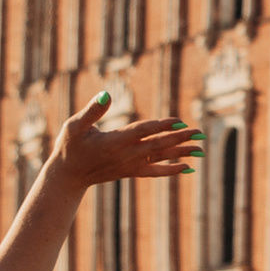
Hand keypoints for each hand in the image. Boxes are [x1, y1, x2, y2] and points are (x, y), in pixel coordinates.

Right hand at [57, 92, 196, 184]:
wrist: (68, 175)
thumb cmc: (69, 146)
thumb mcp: (74, 126)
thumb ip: (92, 110)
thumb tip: (106, 95)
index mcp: (114, 141)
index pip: (144, 131)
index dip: (162, 126)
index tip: (180, 121)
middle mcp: (126, 154)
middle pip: (158, 144)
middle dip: (180, 138)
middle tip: (200, 133)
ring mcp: (130, 164)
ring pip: (160, 158)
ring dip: (181, 153)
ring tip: (201, 149)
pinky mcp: (131, 172)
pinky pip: (155, 171)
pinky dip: (172, 170)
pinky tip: (187, 168)